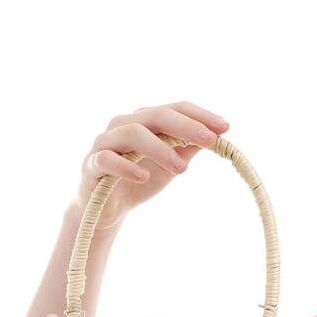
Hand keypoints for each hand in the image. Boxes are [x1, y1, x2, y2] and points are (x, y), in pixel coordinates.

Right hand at [72, 101, 230, 229]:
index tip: (225, 127)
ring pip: (132, 133)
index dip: (199, 115)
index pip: (174, 109)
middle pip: (155, 116)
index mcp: (146, 120)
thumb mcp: (171, 164)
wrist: (107, 207)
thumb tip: (217, 135)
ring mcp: (106, 142)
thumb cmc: (141, 178)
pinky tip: (143, 176)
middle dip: (185, 126)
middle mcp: (125, 124)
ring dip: (160, 148)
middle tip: (210, 140)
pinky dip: (126, 167)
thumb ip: (188, 148)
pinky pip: (107, 159)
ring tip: (181, 169)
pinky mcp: (91, 164)